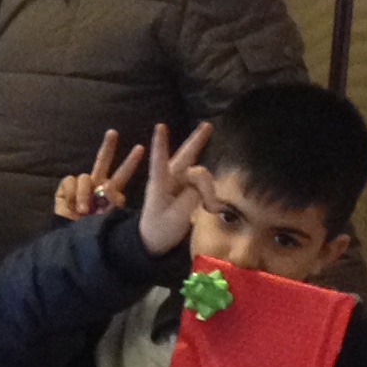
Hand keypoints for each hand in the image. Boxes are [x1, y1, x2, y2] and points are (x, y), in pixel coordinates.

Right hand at [53, 129, 147, 221]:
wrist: (72, 238)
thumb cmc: (93, 229)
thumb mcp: (109, 217)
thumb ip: (112, 201)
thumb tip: (107, 187)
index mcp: (110, 190)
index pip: (122, 173)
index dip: (130, 161)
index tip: (141, 147)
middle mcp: (96, 183)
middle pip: (102, 160)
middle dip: (108, 146)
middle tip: (113, 132)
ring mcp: (80, 185)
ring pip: (84, 178)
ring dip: (83, 195)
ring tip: (83, 211)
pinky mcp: (66, 188)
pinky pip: (70, 183)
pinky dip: (71, 196)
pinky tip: (71, 208)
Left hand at [138, 121, 216, 256]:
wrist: (154, 242)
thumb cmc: (160, 230)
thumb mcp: (177, 216)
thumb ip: (192, 195)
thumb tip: (204, 180)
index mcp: (159, 184)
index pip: (159, 160)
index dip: (161, 144)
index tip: (160, 126)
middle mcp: (169, 179)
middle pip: (185, 155)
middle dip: (197, 140)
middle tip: (208, 124)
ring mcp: (178, 183)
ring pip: (199, 172)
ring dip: (209, 186)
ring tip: (211, 208)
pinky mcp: (186, 190)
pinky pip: (203, 185)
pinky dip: (210, 194)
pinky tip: (211, 208)